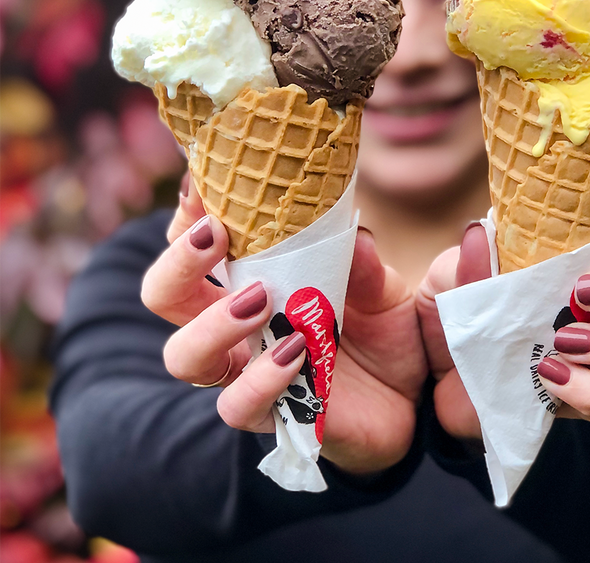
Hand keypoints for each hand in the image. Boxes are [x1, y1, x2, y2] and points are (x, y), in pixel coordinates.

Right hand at [142, 174, 427, 474]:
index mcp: (251, 279)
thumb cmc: (382, 329)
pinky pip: (238, 405)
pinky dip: (261, 378)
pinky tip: (295, 353)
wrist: (410, 395)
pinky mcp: (269, 414)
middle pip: (164, 296)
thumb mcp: (382, 287)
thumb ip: (364, 264)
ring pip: (184, 356)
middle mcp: (235, 325)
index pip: (194, 245)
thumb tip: (355, 232)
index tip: (204, 189)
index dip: (188, 216)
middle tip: (215, 236)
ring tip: (259, 298)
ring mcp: (245, 371)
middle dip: (178, 263)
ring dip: (213, 323)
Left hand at [416, 207, 589, 439]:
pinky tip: (549, 375)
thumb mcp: (452, 278)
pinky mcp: (587, 397)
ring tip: (566, 340)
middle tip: (587, 291)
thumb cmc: (461, 308)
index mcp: (586, 258)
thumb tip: (480, 233)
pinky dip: (588, 390)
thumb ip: (470, 260)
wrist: (439, 376)